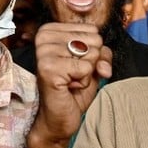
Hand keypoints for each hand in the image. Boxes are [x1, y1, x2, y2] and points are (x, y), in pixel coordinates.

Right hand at [31, 22, 111, 142]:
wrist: (58, 117)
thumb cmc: (72, 90)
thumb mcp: (91, 64)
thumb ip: (103, 53)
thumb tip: (104, 66)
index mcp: (50, 30)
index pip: (93, 30)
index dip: (92, 52)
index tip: (75, 65)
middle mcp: (43, 37)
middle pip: (94, 40)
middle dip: (90, 63)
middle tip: (72, 75)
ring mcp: (44, 52)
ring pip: (92, 54)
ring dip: (86, 73)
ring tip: (70, 81)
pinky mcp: (49, 69)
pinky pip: (86, 69)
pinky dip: (83, 82)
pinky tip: (68, 87)